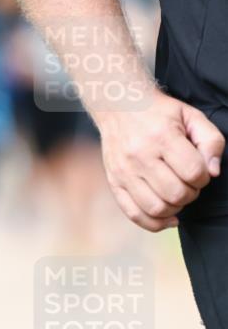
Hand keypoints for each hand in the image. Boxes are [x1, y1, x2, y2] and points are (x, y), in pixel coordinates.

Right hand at [96, 89, 224, 231]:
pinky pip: (134, 214)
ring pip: (157, 208)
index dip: (204, 177)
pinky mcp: (114, 182)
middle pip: (176, 193)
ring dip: (175, 207)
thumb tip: (213, 172)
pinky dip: (154, 223)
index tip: (199, 170)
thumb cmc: (158, 112)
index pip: (193, 172)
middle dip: (191, 193)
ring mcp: (124, 171)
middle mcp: (139, 155)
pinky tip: (167, 216)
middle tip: (188, 182)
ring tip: (176, 194)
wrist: (118, 106)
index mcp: (161, 136)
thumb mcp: (191, 116)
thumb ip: (210, 141)